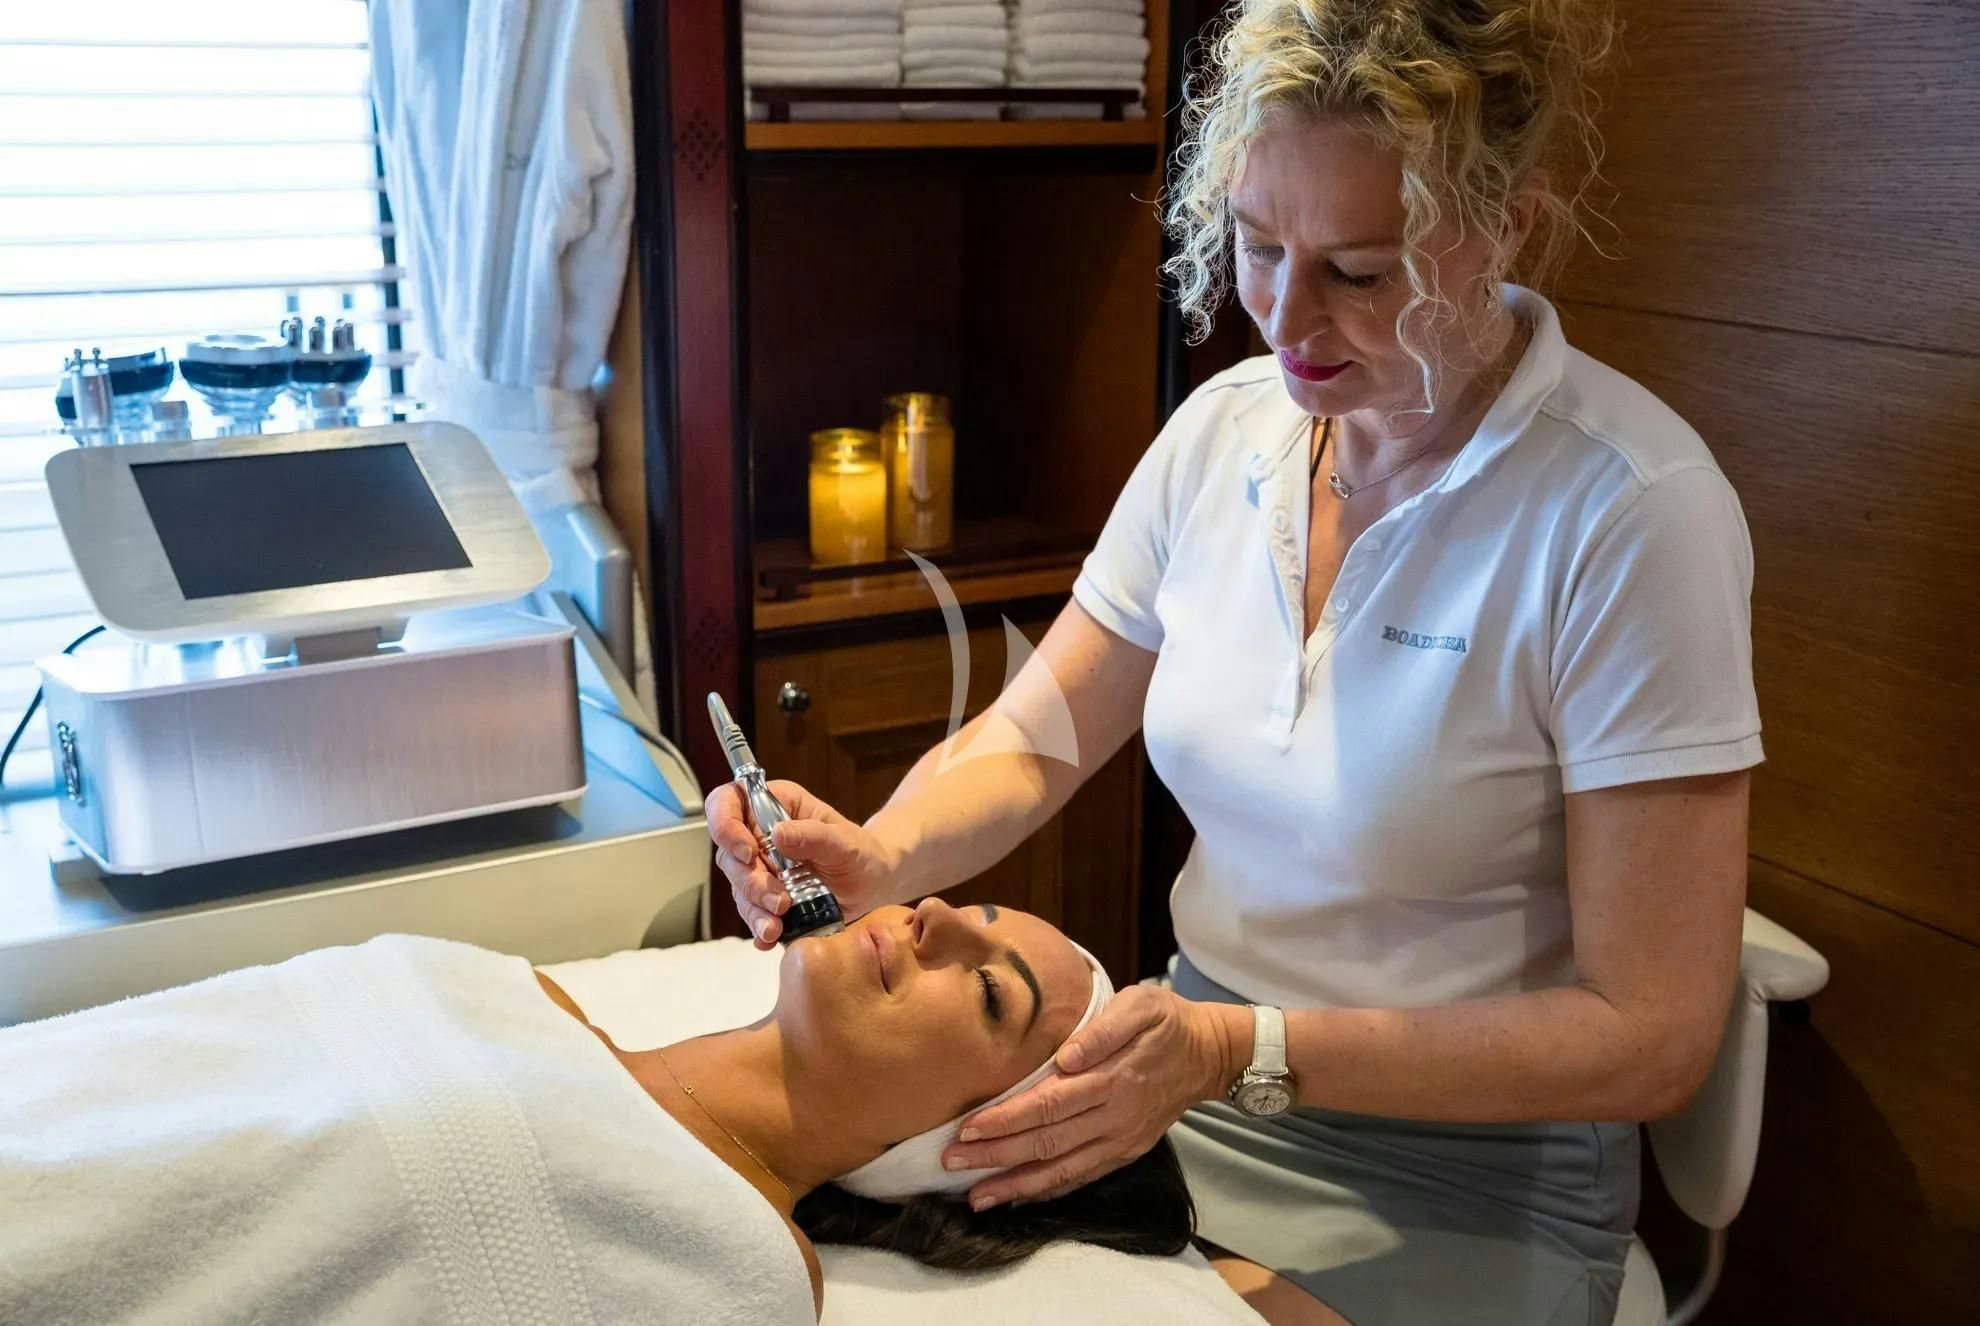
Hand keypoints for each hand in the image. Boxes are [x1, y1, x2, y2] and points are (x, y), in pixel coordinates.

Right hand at [704, 780, 899, 948]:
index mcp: (775, 805)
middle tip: (780, 901)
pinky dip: (759, 927)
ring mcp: (761, 867)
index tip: (748, 853)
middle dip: (750, 881)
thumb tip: (777, 834)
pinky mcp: (766, 897)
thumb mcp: (845, 841)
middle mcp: (760, 834)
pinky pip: (752, 912)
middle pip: (729, 853)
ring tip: (778, 925)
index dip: (725, 825)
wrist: (873, 882)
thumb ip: (813, 835)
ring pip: (738, 887)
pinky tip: (771, 936)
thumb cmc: (861, 851)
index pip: (727, 802)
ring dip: (755, 909)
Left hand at [939, 985, 1247, 1208]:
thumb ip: (1104, 1029)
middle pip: (1046, 1143)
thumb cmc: (1166, 1021)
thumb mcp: (1142, 1005)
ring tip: (976, 1196)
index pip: (1049, 1105)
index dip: (1006, 1120)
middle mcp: (1114, 1118)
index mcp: (1113, 1079)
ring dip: (1016, 1185)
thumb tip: (1066, 1056)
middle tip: (950, 1163)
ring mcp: (1120, 1141)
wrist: (1209, 1054)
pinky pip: (1082, 1178)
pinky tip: (1018, 1197)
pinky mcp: (1125, 1153)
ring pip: (1061, 1170)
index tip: (967, 1128)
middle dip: (995, 1156)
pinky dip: (1048, 1191)